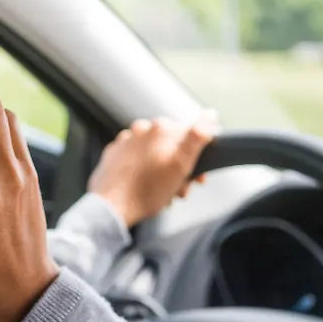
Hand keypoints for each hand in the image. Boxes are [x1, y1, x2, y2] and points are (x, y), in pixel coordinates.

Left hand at [88, 114, 216, 226]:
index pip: (190, 135)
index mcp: (160, 128)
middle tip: (180, 188)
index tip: (197, 177)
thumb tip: (210, 115)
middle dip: (179, 167)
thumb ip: (197, 137)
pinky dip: (143, 172)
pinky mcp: (114, 155)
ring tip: (162, 192)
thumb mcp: (181, 165)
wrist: (112, 206)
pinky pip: (136, 161)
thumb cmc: (147, 190)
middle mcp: (141, 130)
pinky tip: (145, 187)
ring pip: (153, 154)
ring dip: (162, 171)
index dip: (197, 157)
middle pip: (170, 146)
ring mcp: (125, 142)